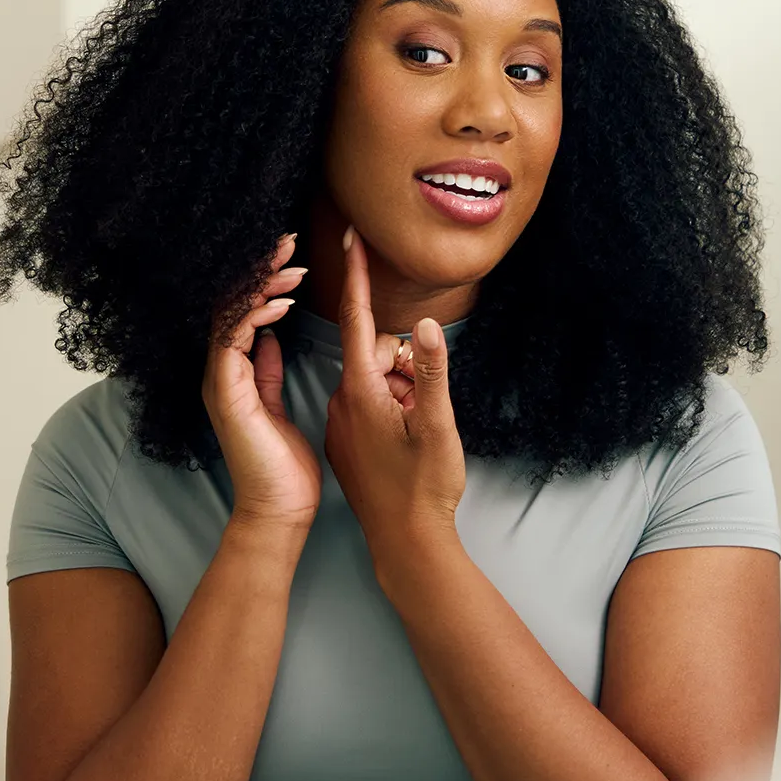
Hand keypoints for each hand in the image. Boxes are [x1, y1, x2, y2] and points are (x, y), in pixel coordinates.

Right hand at [202, 233, 321, 530]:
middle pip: (230, 303)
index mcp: (233, 371)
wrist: (279, 510)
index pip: (241, 310)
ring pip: (229, 314)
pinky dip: (256, 316)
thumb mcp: (277, 404)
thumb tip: (267, 337)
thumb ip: (265, 370)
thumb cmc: (284, 465)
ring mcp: (219, 380)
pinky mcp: (225, 392)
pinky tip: (283, 303)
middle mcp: (220, 371)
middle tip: (288, 241)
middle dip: (259, 269)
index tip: (291, 257)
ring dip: (260, 284)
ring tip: (291, 264)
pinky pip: (233, 339)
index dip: (262, 280)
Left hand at [324, 224, 465, 556]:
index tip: (349, 236)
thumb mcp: (437, 425)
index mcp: (360, 390)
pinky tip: (408, 441)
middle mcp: (342, 401)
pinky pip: (371, 405)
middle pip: (377, 354)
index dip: (355, 275)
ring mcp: (342, 423)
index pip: (355, 319)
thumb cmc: (424, 487)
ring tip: (419, 430)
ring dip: (404, 391)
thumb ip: (432, 372)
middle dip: (406, 364)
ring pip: (378, 381)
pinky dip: (394, 409)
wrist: (406, 544)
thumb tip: (428, 326)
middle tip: (425, 405)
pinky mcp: (347, 442)